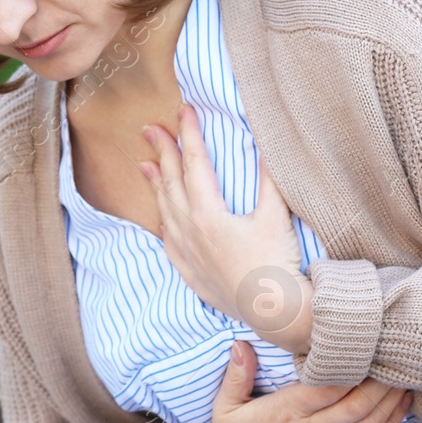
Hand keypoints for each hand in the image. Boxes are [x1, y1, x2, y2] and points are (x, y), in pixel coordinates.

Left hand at [140, 102, 311, 349]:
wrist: (274, 312)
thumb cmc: (277, 262)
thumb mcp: (275, 215)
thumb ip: (269, 179)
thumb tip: (266, 146)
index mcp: (208, 213)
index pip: (195, 164)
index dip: (191, 134)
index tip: (185, 110)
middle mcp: (191, 232)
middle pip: (172, 184)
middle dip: (162, 153)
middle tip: (150, 129)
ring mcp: (190, 255)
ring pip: (166, 213)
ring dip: (155, 186)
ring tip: (144, 165)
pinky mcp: (195, 276)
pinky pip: (171, 246)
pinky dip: (165, 227)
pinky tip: (162, 221)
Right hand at [206, 340, 412, 422]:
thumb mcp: (225, 407)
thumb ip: (237, 374)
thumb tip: (240, 343)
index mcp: (285, 411)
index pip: (329, 386)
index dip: (353, 367)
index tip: (368, 347)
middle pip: (356, 404)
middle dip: (381, 381)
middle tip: (397, 357)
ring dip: (390, 401)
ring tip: (406, 377)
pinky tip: (400, 408)